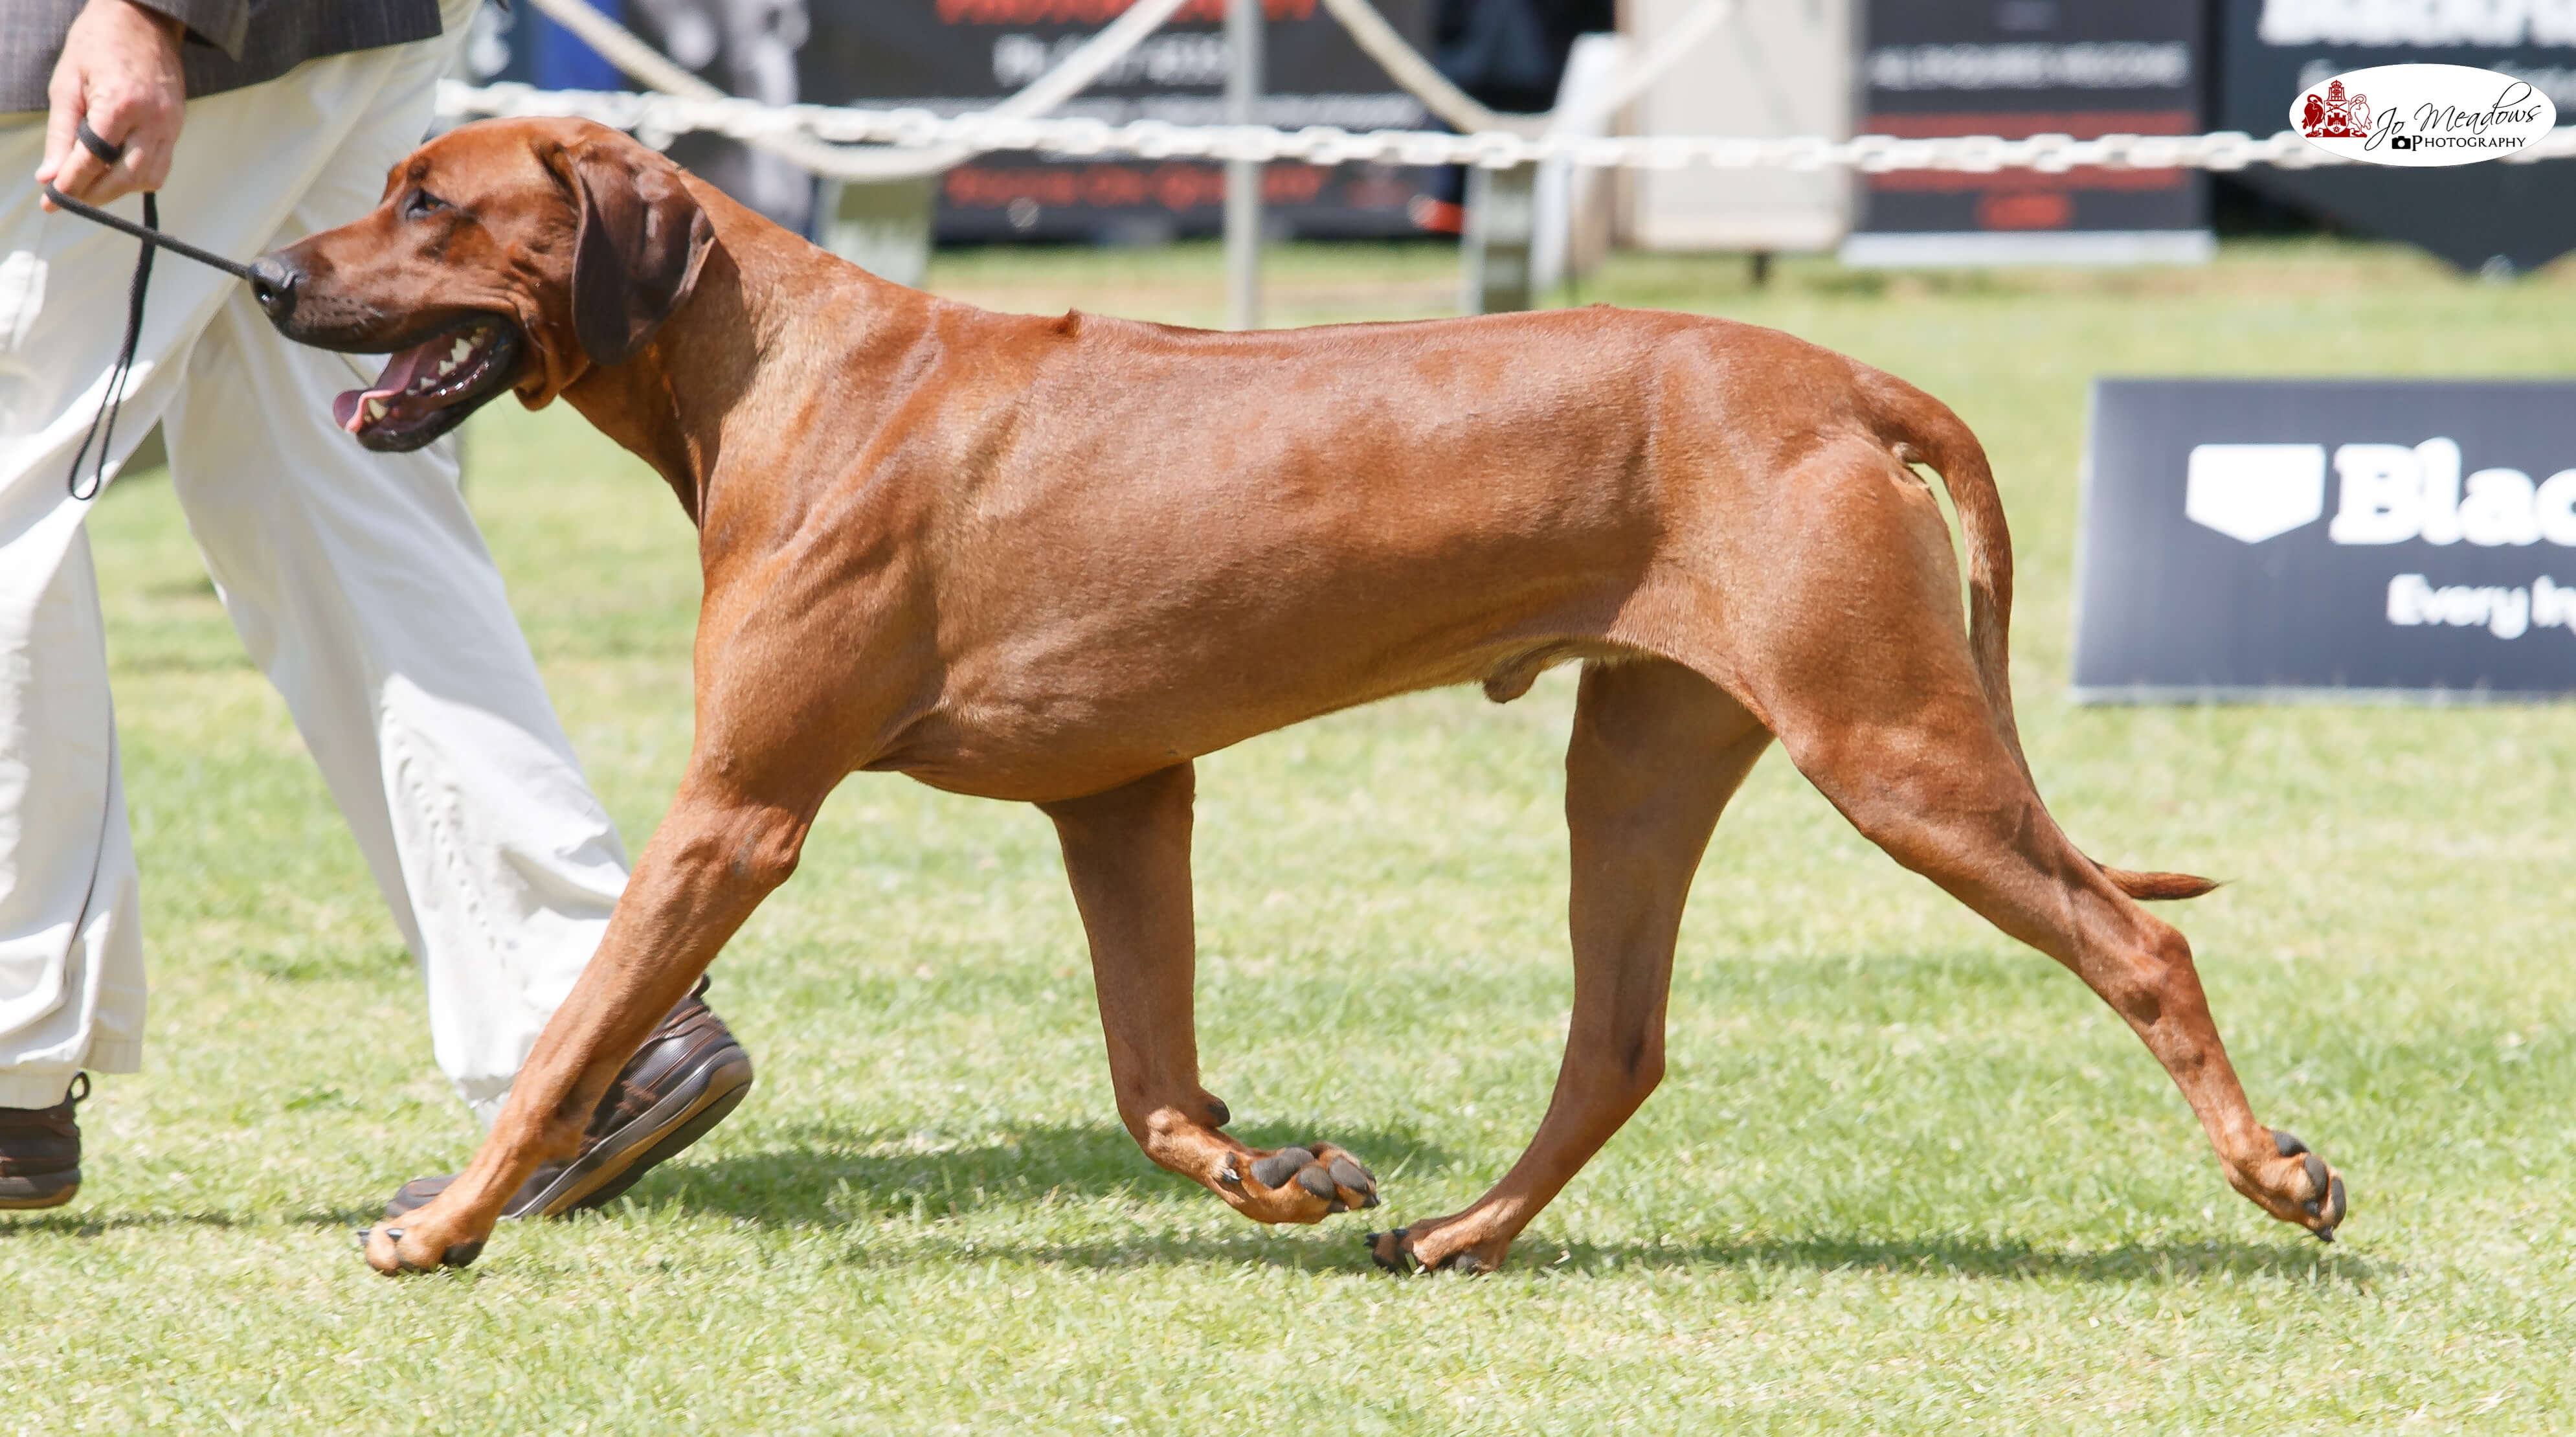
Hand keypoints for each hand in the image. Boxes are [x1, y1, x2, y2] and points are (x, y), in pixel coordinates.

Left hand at [36, 0, 186, 208]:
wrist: (143, 20)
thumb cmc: (97, 44)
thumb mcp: (67, 84)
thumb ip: (61, 133)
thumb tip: (50, 176)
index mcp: (120, 104)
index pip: (93, 159)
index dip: (69, 184)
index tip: (51, 200)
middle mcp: (152, 120)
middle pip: (126, 177)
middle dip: (95, 195)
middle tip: (69, 198)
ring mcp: (171, 125)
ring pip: (149, 179)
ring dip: (119, 190)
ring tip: (92, 186)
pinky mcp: (178, 126)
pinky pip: (161, 166)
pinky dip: (138, 177)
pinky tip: (116, 171)